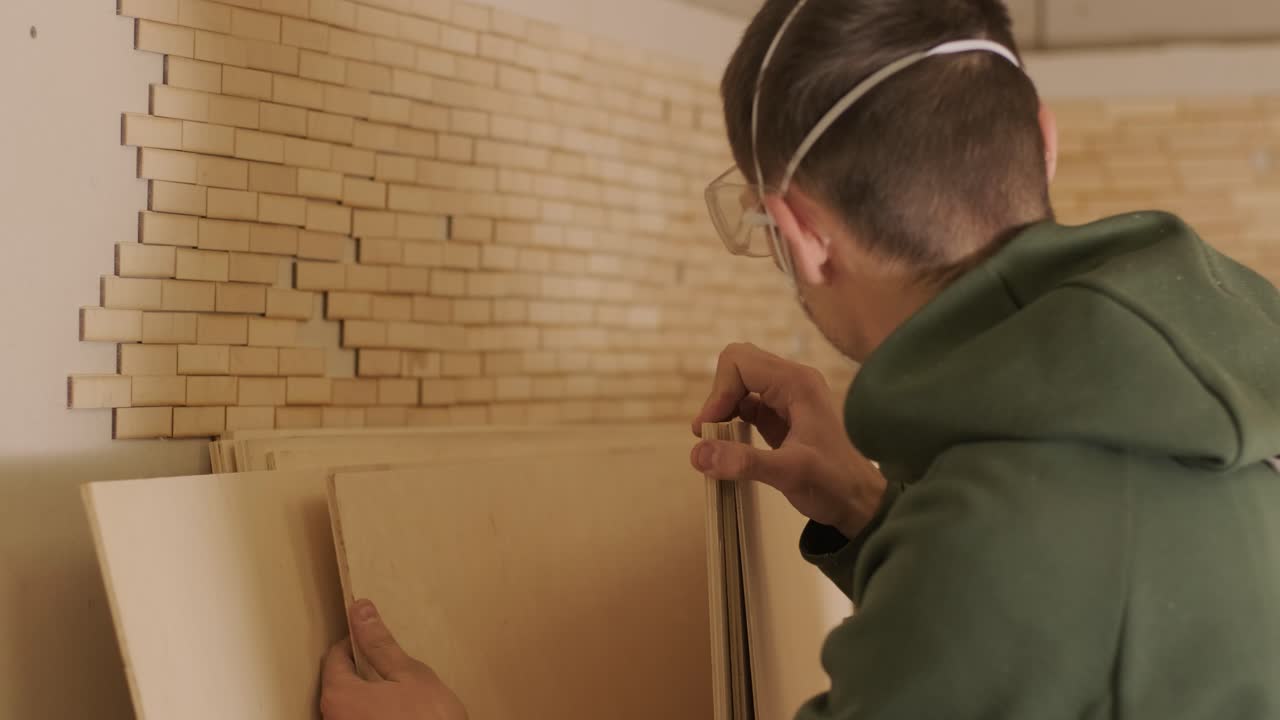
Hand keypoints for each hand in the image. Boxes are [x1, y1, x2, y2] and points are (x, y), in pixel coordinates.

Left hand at [320, 599, 467, 719]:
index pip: (335, 656)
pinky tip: (396, 711)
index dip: (356, 641)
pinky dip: (371, 710)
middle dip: (361, 668)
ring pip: (348, 703)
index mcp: (340, 695)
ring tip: (398, 691)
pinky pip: (356, 718)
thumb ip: (380, 643)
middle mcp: (332, 718)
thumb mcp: (409, 674)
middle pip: (338, 681)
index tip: (374, 637)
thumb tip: (361, 612)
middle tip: (391, 666)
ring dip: (367, 692)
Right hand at [691, 343, 885, 538]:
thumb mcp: (790, 473)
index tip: (709, 428)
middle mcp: (793, 381)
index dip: (718, 391)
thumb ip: (744, 462)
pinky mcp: (782, 416)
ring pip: (741, 383)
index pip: (740, 362)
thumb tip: (698, 453)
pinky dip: (732, 417)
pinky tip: (729, 442)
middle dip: (718, 396)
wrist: (861, 503)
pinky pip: (748, 403)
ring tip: (714, 439)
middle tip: (710, 432)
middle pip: (739, 365)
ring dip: (723, 407)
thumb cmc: (834, 484)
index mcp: (797, 383)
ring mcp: (788, 397)